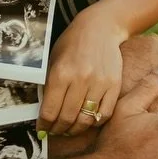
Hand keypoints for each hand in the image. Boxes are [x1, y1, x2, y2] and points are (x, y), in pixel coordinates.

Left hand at [40, 7, 125, 135]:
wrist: (101, 28)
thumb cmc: (73, 43)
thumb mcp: (54, 59)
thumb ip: (49, 84)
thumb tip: (43, 112)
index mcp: (61, 73)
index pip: (49, 110)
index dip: (44, 124)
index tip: (42, 128)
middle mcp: (80, 79)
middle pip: (67, 118)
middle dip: (58, 129)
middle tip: (55, 130)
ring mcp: (99, 83)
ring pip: (86, 119)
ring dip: (75, 129)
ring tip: (70, 128)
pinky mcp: (114, 85)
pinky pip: (105, 114)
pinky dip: (95, 122)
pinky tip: (88, 120)